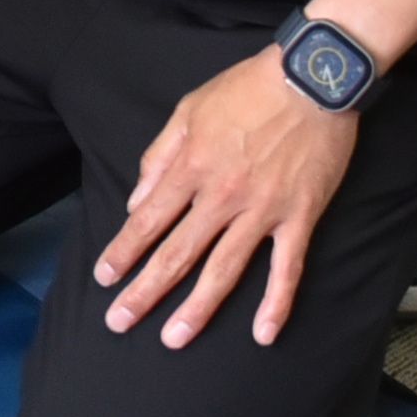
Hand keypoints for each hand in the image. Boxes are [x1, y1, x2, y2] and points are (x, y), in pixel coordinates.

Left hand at [95, 48, 358, 349]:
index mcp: (191, 167)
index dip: (124, 252)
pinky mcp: (299, 216)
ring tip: (174, 339)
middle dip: (145, 291)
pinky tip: (264, 334)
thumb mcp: (189, 109)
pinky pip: (287, 268)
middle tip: (119, 322)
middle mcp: (220, 196)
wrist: (312, 76)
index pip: (147, 220)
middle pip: (177, 253)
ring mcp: (262, 210)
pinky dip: (276, 303)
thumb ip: (159, 156)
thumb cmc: (248, 88)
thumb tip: (136, 200)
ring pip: (224, 269)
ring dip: (197, 308)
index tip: (105, 278)